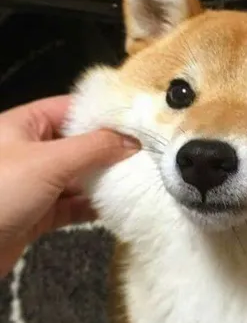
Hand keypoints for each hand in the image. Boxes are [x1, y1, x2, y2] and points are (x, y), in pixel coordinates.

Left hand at [0, 96, 138, 275]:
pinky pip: (72, 205)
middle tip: (146, 156)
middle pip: (79, 144)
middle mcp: (30, 151)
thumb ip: (94, 148)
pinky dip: (93, 207)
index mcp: (24, 125)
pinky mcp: (38, 213)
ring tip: (138, 182)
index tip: (140, 123)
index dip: (105, 115)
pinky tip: (116, 208)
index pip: (72, 110)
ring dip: (104, 182)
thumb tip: (133, 142)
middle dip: (110, 151)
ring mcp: (34, 183)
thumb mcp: (48, 162)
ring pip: (78, 177)